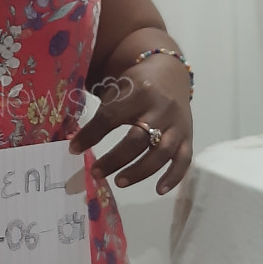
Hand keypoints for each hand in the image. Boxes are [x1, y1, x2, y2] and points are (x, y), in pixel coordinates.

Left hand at [69, 56, 192, 194]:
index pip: (111, 117)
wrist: (171, 73)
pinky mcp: (188, 136)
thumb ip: (103, 113)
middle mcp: (161, 109)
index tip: (74, 149)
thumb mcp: (119, 89)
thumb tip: (77, 144)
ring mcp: (177, 124)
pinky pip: (184, 159)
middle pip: (138, 138)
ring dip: (140, 171)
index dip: (91, 134)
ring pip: (161, 152)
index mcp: (139, 92)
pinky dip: (174, 176)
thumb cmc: (137, 85)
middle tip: (96, 173)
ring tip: (119, 182)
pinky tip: (159, 190)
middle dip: (115, 159)